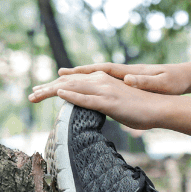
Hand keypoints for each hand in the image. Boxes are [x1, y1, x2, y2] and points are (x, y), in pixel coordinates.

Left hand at [28, 69, 163, 130]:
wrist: (159, 107)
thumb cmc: (141, 109)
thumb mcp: (118, 104)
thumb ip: (104, 103)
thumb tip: (94, 109)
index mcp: (102, 81)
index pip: (74, 82)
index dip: (56, 86)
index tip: (42, 91)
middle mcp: (101, 82)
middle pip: (68, 83)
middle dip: (48, 88)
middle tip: (31, 94)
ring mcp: (105, 91)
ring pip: (73, 88)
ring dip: (52, 91)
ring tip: (36, 94)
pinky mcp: (110, 102)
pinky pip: (87, 98)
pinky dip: (72, 96)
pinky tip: (59, 94)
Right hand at [51, 61, 190, 95]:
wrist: (182, 80)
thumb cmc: (172, 82)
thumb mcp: (159, 83)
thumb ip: (143, 81)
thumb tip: (128, 79)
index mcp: (127, 72)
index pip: (100, 70)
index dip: (81, 72)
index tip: (63, 74)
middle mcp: (122, 73)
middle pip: (92, 74)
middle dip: (72, 77)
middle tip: (53, 79)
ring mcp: (123, 79)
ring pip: (94, 80)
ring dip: (76, 82)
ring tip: (56, 86)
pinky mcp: (126, 85)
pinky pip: (102, 86)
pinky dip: (89, 87)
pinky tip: (80, 92)